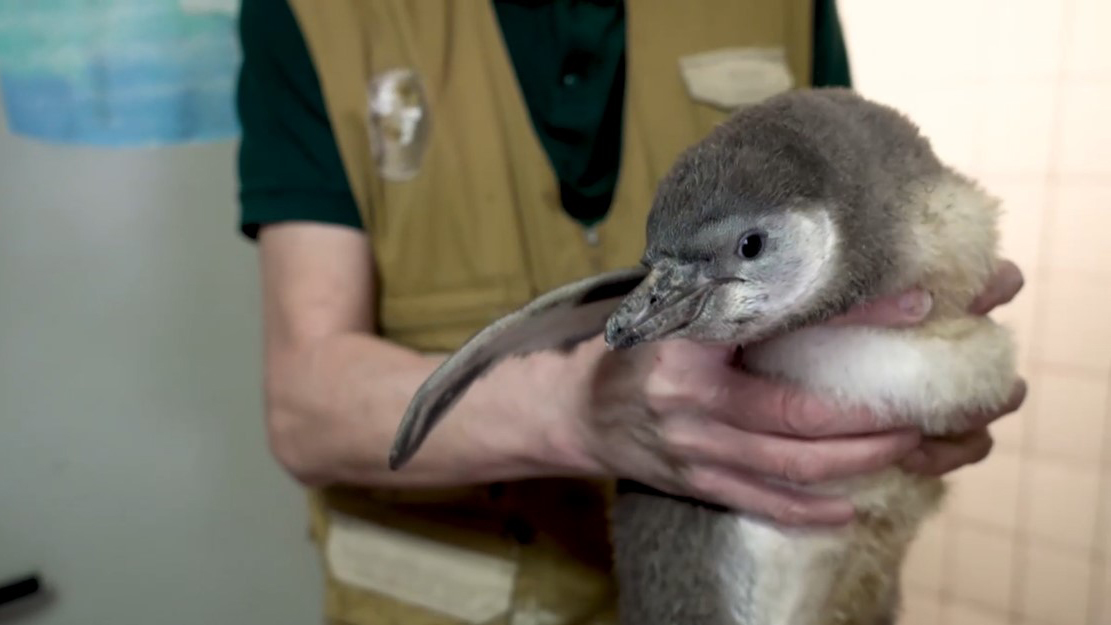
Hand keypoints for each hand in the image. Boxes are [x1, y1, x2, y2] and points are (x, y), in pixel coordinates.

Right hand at [571, 259, 1026, 526]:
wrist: (579, 410)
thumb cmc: (637, 346)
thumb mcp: (676, 303)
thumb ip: (733, 289)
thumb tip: (813, 256)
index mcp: (689, 341)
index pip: (784, 325)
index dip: (855, 317)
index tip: (915, 306)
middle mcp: (691, 401)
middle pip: (799, 416)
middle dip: (869, 415)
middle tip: (920, 403)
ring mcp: (693, 450)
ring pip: (790, 466)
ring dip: (856, 460)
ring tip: (904, 445)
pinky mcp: (695, 484)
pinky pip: (762, 503)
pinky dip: (810, 511)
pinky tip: (851, 509)